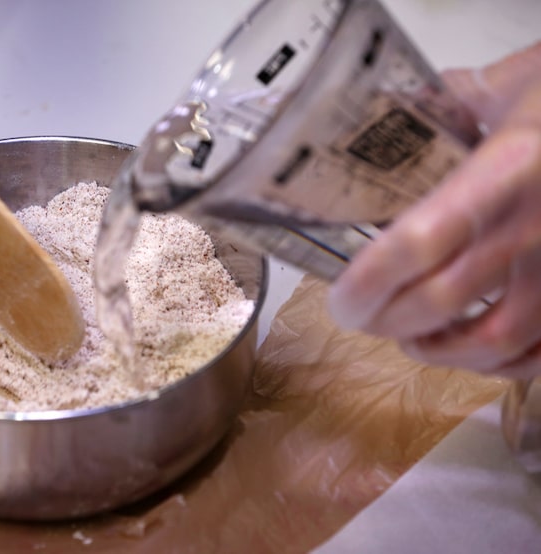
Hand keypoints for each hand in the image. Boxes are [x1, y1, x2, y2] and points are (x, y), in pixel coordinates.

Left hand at [328, 41, 540, 379]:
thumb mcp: (511, 84)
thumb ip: (448, 100)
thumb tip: (390, 109)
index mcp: (505, 168)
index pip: (417, 242)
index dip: (369, 282)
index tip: (340, 297)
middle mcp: (535, 225)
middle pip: (442, 299)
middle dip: (385, 320)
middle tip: (358, 317)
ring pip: (495, 340)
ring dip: (438, 351)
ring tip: (409, 340)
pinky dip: (501, 364)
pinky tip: (472, 353)